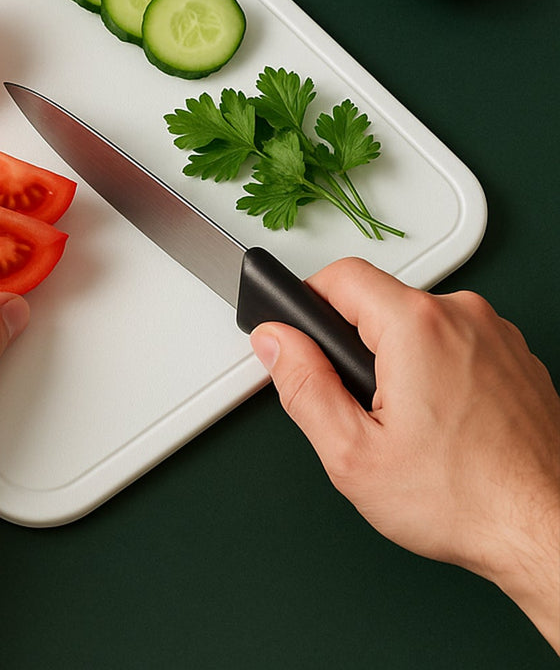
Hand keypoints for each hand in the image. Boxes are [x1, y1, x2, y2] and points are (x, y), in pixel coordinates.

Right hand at [250, 257, 559, 651]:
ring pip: (417, 322)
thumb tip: (275, 342)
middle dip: (355, 344)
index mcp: (417, 326)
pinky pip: (455, 341)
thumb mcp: (351, 453)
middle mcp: (463, 315)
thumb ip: (302, 386)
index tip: (303, 338)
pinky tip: (441, 422)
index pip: (340, 274)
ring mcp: (497, 334)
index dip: (308, 302)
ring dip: (398, 358)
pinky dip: (437, 369)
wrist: (547, 534)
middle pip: (379, 299)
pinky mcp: (517, 356)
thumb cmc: (465, 501)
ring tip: (407, 422)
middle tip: (358, 405)